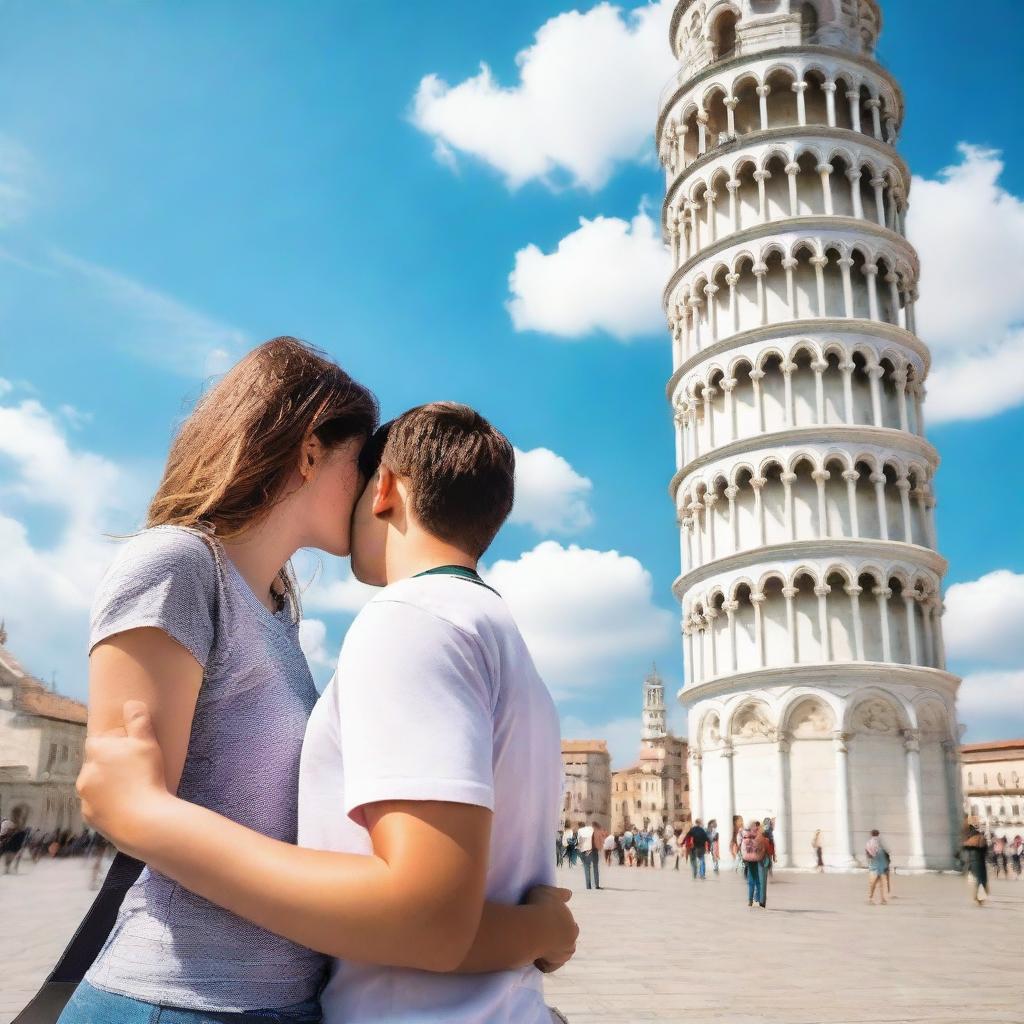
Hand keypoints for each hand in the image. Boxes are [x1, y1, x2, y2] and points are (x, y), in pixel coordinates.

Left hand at [77, 700, 170, 855]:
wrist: (143, 821)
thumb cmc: (145, 776)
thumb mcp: (147, 743)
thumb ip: (138, 721)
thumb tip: (131, 703)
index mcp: (96, 752)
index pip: (97, 741)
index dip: (112, 744)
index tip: (128, 751)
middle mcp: (84, 773)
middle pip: (95, 764)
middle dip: (109, 765)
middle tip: (133, 771)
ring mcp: (85, 797)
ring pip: (94, 785)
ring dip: (107, 785)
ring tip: (131, 790)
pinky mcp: (88, 817)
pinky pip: (97, 805)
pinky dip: (108, 804)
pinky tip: (126, 806)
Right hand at [525, 884, 577, 973]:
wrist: (531, 928)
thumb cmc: (540, 907)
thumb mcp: (550, 892)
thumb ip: (560, 894)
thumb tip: (569, 894)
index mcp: (572, 926)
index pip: (571, 927)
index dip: (561, 924)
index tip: (551, 922)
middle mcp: (570, 942)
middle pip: (567, 942)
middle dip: (559, 939)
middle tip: (546, 934)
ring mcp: (560, 956)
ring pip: (560, 955)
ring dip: (552, 952)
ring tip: (540, 946)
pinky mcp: (549, 965)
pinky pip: (548, 966)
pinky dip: (543, 963)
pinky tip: (536, 957)